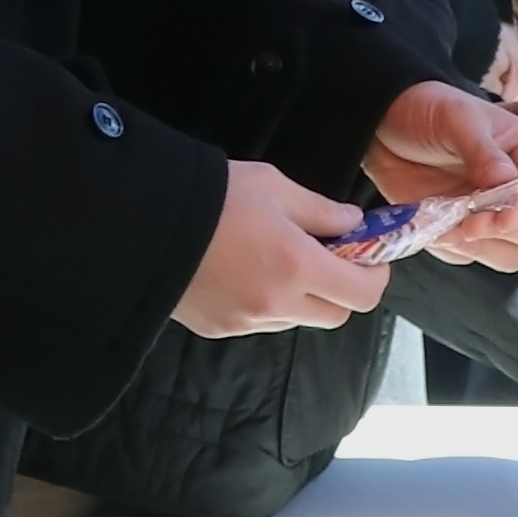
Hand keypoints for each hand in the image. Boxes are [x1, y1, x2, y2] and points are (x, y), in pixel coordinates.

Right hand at [176, 168, 389, 336]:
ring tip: (279, 258)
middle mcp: (276, 304)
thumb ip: (322, 211)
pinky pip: (262, 322)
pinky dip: (269, 302)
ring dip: (304, 296)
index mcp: (296, 267)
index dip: (375, 275)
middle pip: (337, 315)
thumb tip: (354, 224)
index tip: (368, 253)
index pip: (363, 294)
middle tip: (329, 256)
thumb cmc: (213, 196)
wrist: (142, 224)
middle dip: (342, 289)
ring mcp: (246, 322)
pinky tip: (247, 271)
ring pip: (298, 319)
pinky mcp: (220, 329)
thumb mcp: (274, 187)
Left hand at [371, 79, 517, 271]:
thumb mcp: (458, 119)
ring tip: (451, 225)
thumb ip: (483, 151)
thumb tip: (505, 179)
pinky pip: (470, 256)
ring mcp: (491, 214)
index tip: (504, 216)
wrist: (384, 128)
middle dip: (506, 232)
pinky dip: (454, 248)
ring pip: (510, 253)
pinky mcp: (463, 232)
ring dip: (482, 246)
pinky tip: (436, 225)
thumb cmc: (429, 111)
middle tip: (472, 223)